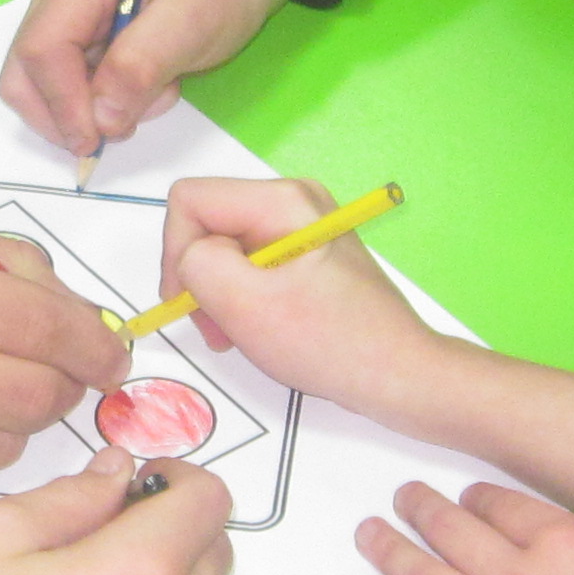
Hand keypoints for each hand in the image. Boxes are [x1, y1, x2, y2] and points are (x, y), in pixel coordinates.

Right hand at [0, 0, 325, 163]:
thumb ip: (142, 64)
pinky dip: (100, 102)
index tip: (97, 140)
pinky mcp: (74, 36)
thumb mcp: (194, 20)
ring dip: (89, 110)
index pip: (41, 49)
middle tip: (127, 124)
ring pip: (40, 86)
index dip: (61, 103)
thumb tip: (99, 119)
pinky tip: (145, 86)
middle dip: (66, 113)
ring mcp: (61, 13)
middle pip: (24, 72)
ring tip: (151, 94)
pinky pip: (66, 86)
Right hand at [157, 175, 444, 424]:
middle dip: (200, 277)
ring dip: (220, 293)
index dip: (175, 252)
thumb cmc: (328, 342)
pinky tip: (261, 327)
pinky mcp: (309, 252)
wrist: (398, 374)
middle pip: (208, 222)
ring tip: (240, 334)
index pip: (190, 200)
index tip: (188, 305)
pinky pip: (251, 263)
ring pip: (226, 247)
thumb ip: (198, 264)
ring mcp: (304, 225)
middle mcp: (294, 199)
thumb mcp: (246, 304)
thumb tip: (191, 257)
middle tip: (217, 329)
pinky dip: (243, 297)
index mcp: (282, 199)